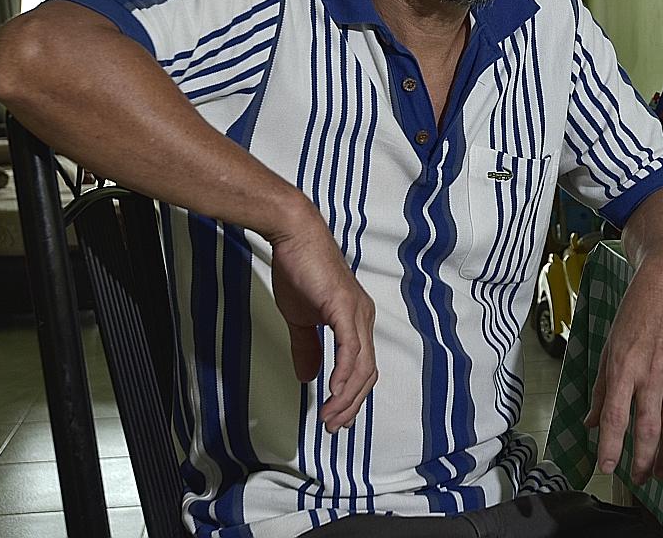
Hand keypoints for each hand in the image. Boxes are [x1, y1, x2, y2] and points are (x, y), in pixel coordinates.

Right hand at [267, 228, 376, 431]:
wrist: (294, 236)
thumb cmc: (299, 270)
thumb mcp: (301, 318)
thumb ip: (307, 348)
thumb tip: (308, 377)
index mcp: (356, 321)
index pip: (363, 368)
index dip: (352, 397)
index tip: (337, 418)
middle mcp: (363, 318)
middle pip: (368, 373)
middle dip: (352, 405)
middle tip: (335, 426)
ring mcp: (357, 312)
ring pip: (362, 365)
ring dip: (347, 396)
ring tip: (331, 416)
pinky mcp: (344, 307)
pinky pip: (350, 348)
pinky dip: (344, 373)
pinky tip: (333, 390)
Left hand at [583, 259, 662, 484]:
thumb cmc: (635, 311)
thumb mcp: (608, 346)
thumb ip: (601, 388)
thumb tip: (593, 422)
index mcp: (624, 367)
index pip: (616, 418)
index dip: (611, 447)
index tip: (607, 467)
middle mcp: (651, 374)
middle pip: (648, 429)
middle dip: (643, 461)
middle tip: (638, 479)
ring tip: (660, 473)